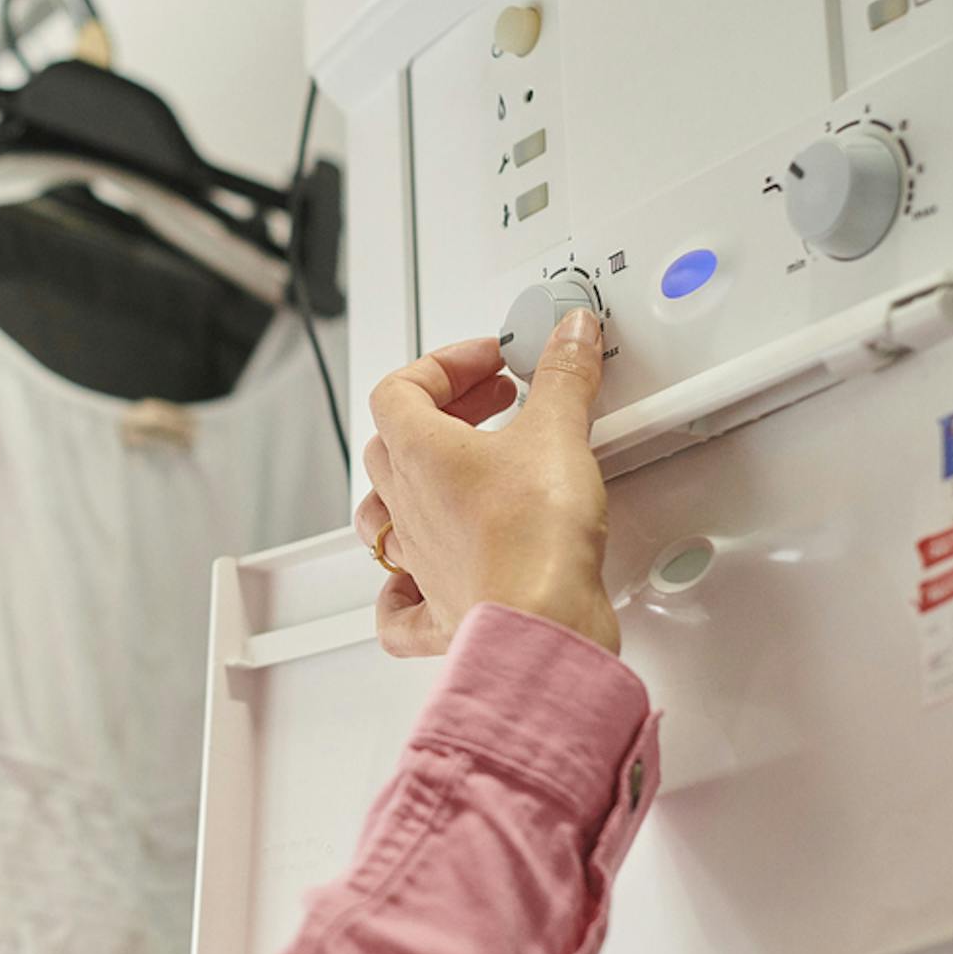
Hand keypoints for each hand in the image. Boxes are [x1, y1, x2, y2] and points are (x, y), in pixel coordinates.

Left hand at [354, 308, 616, 655]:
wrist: (539, 619)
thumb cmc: (532, 537)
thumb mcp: (558, 431)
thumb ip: (564, 375)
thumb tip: (569, 334)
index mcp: (418, 454)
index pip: (399, 388)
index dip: (443, 364)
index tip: (491, 361)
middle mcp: (406, 507)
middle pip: (393, 442)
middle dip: (444, 411)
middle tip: (495, 400)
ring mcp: (418, 560)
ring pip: (382, 514)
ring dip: (413, 485)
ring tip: (457, 474)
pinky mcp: (443, 608)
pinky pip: (399, 608)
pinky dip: (400, 595)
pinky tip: (413, 586)